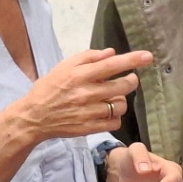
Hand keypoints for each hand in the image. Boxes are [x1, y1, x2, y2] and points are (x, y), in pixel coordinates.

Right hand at [16, 48, 151, 142]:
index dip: (132, 60)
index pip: (111, 65)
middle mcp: (86, 93)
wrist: (34, 117)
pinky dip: (115, 117)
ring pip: (121, 105)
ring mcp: (89, 112)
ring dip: (121, 100)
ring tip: (112, 97)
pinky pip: (115, 122)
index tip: (148, 56)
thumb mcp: (64, 66)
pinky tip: (107, 112)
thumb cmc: (50, 88)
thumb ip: (88, 58)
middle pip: (122, 86)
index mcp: (79, 75)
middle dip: (131, 81)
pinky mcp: (90, 128)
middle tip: (128, 79)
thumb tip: (112, 52)